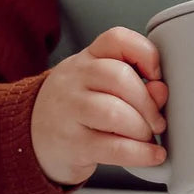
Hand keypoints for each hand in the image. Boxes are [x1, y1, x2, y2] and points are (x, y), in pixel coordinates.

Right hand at [30, 26, 167, 185]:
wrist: (32, 135)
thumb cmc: (76, 105)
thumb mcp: (101, 83)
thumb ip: (134, 81)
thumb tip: (161, 91)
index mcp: (87, 57)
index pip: (116, 39)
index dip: (145, 53)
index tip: (157, 74)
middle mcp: (75, 79)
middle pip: (119, 77)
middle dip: (148, 102)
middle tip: (158, 119)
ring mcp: (69, 110)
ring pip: (114, 113)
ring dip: (142, 128)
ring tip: (148, 136)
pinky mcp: (72, 144)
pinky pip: (112, 147)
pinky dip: (140, 153)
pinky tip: (152, 154)